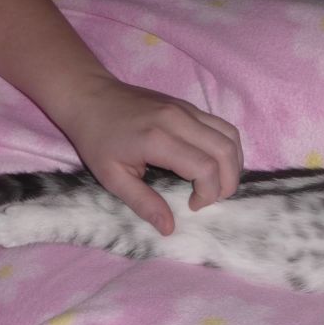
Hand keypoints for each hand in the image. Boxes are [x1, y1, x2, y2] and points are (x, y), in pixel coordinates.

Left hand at [58, 73, 242, 234]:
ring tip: (218, 182)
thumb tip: (169, 228)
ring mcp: (187, 109)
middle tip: (212, 198)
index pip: (205, 167)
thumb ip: (143, 203)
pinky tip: (215, 164)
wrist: (90, 96)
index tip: (192, 205)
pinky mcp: (190, 106)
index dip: (208, 193)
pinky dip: (227, 149)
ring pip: (231, 136)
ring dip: (233, 164)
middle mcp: (179, 120)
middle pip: (225, 151)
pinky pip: (223, 127)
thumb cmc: (96, 138)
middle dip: (228, 182)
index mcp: (158, 139)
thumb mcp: (111, 177)